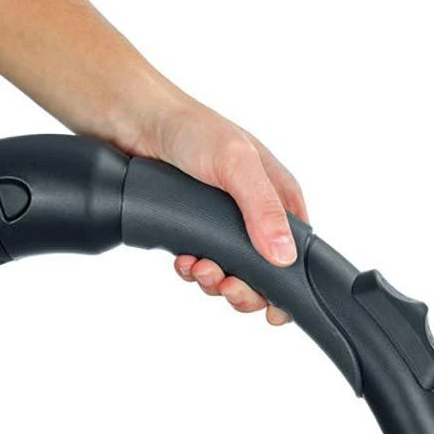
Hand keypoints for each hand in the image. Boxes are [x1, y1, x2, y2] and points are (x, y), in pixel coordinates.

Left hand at [131, 97, 308, 325]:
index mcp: (279, 197)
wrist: (136, 124)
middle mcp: (255, 214)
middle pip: (263, 274)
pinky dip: (192, 271)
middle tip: (225, 286)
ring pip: (230, 274)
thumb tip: (283, 255)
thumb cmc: (192, 130)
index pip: (297, 254)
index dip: (286, 287)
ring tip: (197, 266)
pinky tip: (182, 260)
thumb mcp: (236, 164)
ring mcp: (223, 225)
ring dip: (214, 281)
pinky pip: (200, 265)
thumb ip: (262, 209)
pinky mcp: (194, 230)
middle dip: (244, 289)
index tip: (270, 308)